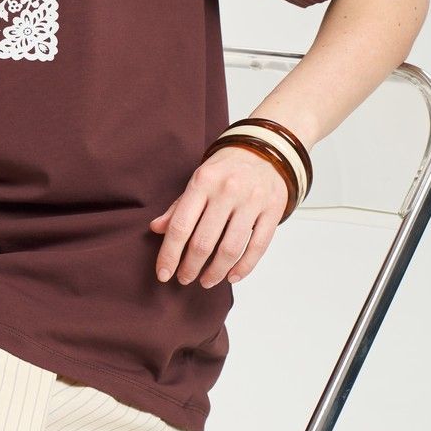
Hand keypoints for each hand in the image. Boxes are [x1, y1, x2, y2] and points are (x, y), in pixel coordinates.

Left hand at [148, 145, 289, 287]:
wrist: (266, 149)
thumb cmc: (226, 169)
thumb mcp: (198, 180)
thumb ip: (178, 207)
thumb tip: (156, 229)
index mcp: (203, 181)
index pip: (181, 226)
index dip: (170, 254)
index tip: (163, 273)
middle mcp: (227, 191)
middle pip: (204, 242)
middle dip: (190, 267)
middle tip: (184, 279)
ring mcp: (252, 201)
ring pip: (231, 249)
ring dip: (215, 272)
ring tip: (206, 281)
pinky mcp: (273, 210)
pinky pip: (258, 247)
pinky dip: (244, 267)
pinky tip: (231, 277)